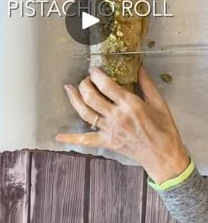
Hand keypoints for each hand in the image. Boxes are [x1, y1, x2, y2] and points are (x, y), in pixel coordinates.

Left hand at [56, 66, 189, 183]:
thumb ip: (147, 84)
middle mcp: (116, 116)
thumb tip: (139, 67)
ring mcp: (109, 131)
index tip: (94, 69)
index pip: (106, 85)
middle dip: (84, 84)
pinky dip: (72, 139)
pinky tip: (59, 136)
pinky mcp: (107, 142)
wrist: (163, 155)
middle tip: (85, 79)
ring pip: (85, 113)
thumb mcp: (159, 102)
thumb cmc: (164, 128)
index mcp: (130, 104)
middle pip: (91, 97)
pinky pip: (86, 140)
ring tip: (68, 89)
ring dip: (74, 100)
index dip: (96, 75)